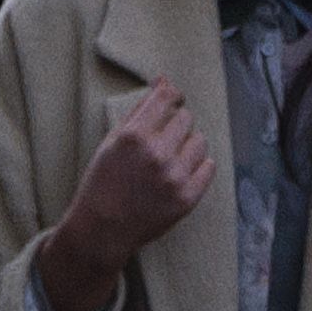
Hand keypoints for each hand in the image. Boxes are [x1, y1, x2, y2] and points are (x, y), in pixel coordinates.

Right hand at [42, 85, 218, 310]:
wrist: (102, 229)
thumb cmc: (104, 181)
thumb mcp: (113, 140)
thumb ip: (141, 109)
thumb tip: (164, 80)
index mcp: (134, 136)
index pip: (167, 97)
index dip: (172, 95)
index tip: (172, 101)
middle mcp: (156, 154)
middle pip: (186, 117)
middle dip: (175, 124)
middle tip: (162, 140)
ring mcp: (174, 177)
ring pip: (200, 141)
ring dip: (188, 145)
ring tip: (170, 159)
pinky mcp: (187, 198)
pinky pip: (209, 166)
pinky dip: (198, 166)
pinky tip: (180, 172)